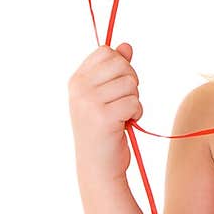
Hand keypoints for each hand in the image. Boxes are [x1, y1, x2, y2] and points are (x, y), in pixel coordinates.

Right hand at [68, 43, 142, 179]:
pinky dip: (136, 114)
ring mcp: (89, 102)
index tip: (116, 87)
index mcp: (76, 80)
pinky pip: (135, 102)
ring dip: (134, 100)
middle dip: (131, 82)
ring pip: (131, 84)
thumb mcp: (106, 96)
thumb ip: (115, 70)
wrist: (98, 167)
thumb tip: (126, 46)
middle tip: (122, 102)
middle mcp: (79, 88)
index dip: (120, 67)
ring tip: (122, 116)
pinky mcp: (104, 117)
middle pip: (121, 64)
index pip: (106, 52)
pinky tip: (125, 125)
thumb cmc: (103, 130)